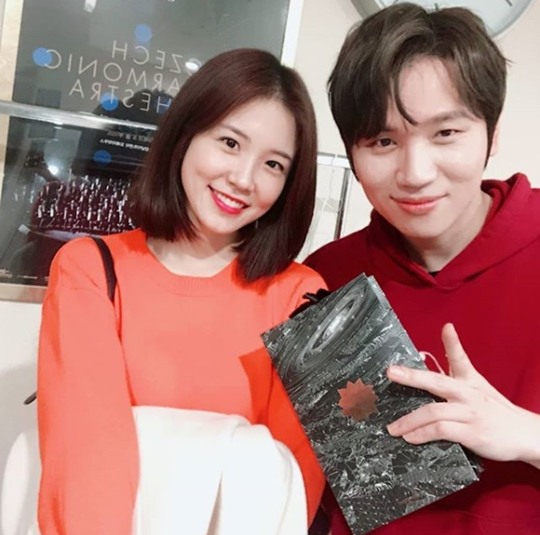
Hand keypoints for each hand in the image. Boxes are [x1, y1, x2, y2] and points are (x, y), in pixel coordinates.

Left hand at [386, 323, 539, 467]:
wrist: (524, 435)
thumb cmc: (494, 410)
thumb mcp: (477, 386)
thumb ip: (457, 369)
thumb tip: (442, 348)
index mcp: (469, 381)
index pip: (460, 357)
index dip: (453, 341)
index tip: (447, 327)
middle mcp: (468, 394)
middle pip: (437, 381)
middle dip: (411, 376)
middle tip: (390, 372)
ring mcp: (470, 414)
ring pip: (433, 411)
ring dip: (409, 421)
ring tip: (392, 427)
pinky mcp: (472, 433)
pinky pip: (441, 431)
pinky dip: (422, 434)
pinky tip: (410, 437)